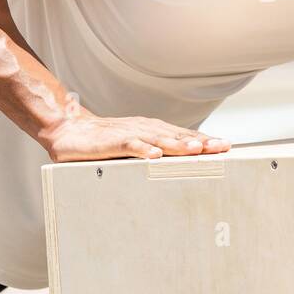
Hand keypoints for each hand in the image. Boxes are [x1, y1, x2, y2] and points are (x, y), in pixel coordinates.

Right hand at [39, 113, 230, 162]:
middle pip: (176, 135)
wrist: (68, 131)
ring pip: (156, 138)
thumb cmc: (103, 141)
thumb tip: (180, 164)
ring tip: (195, 149)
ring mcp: (127, 133)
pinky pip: (128, 145)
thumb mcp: (134, 147)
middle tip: (221, 148)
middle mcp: (143, 129)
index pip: (182, 135)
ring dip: (176, 144)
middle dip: (199, 142)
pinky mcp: (109, 141)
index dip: (204, 140)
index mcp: (151, 131)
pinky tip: (154, 155)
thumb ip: (154, 153)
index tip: (225, 147)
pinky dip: (142, 149)